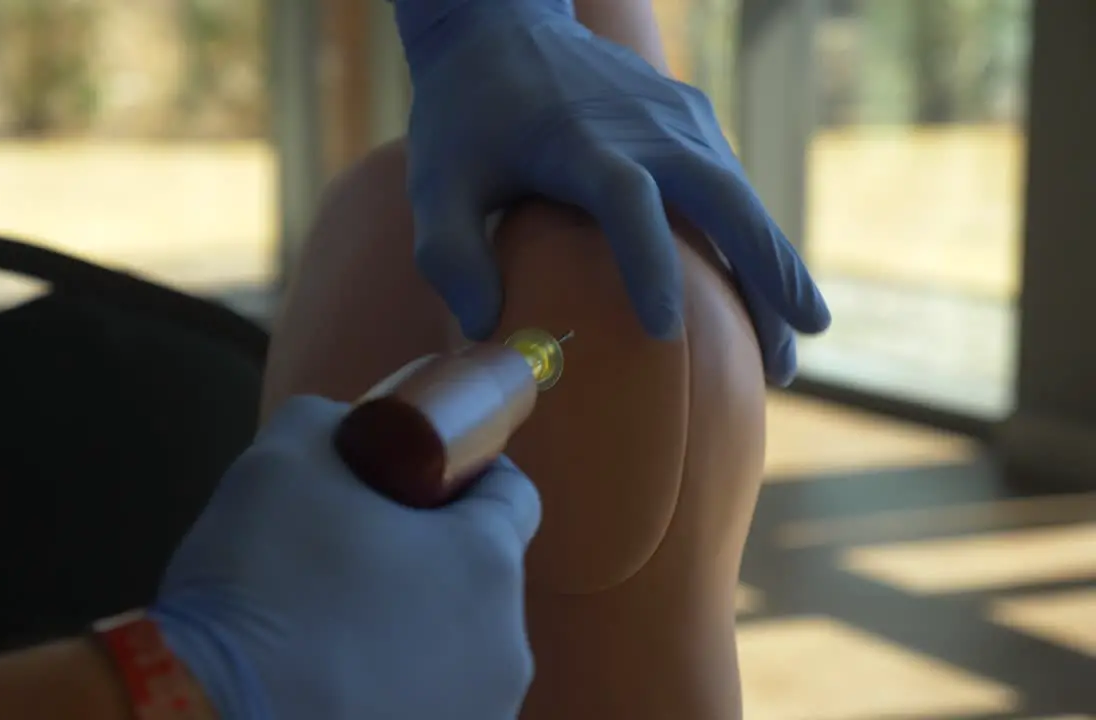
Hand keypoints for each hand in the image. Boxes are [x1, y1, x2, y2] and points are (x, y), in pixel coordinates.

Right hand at [150, 395, 540, 719]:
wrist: (206, 716)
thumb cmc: (259, 583)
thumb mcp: (284, 458)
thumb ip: (333, 424)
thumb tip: (350, 433)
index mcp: (488, 565)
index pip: (511, 493)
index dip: (461, 471)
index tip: (410, 475)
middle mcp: (505, 650)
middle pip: (479, 577)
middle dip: (426, 556)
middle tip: (347, 553)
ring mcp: (478, 717)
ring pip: (453, 651)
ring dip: (409, 630)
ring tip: (325, 630)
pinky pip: (425, 705)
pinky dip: (389, 690)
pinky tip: (326, 684)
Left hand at [395, 0, 830, 384]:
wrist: (502, 25)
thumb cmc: (466, 116)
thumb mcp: (437, 182)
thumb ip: (451, 256)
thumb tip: (489, 333)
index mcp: (581, 141)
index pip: (627, 202)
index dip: (647, 263)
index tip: (664, 329)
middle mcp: (645, 126)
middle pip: (724, 197)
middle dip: (766, 273)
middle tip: (795, 349)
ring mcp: (677, 117)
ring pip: (742, 196)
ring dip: (774, 265)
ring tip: (795, 341)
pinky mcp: (690, 118)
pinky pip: (730, 183)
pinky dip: (753, 237)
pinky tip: (761, 291)